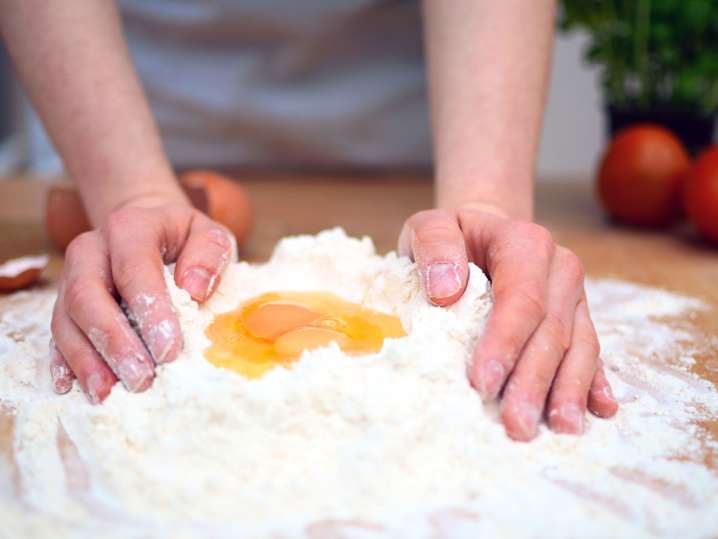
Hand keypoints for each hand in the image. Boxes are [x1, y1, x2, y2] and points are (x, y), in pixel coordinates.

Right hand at [49, 202, 233, 402]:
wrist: (145, 224)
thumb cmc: (182, 236)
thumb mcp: (208, 233)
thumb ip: (209, 254)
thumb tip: (194, 289)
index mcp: (129, 228)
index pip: (134, 269)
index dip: (149, 312)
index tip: (169, 350)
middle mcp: (90, 250)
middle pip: (88, 296)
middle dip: (113, 342)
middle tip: (141, 379)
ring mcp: (71, 277)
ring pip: (66, 320)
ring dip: (86, 359)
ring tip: (108, 393)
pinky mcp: (64, 303)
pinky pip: (56, 334)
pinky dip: (64, 361)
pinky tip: (74, 387)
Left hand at [399, 205, 617, 440]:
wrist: (483, 232)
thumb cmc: (452, 237)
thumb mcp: (429, 226)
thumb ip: (434, 245)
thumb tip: (447, 289)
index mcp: (525, 243)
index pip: (520, 298)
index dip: (505, 342)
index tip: (482, 382)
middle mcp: (559, 268)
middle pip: (551, 330)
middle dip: (534, 380)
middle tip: (515, 424)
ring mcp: (574, 296)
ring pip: (578, 346)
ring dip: (567, 390)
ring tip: (558, 428)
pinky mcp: (578, 318)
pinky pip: (591, 351)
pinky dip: (593, 382)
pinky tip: (598, 410)